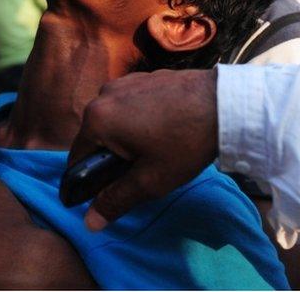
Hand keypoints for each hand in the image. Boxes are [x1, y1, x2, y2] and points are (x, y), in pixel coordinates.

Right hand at [68, 68, 218, 230]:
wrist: (223, 102)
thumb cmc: (183, 144)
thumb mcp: (149, 181)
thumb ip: (115, 200)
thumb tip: (88, 223)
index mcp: (97, 119)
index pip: (77, 157)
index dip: (89, 179)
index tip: (111, 189)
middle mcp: (103, 94)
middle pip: (95, 136)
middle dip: (111, 156)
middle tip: (141, 171)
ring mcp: (123, 81)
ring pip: (113, 118)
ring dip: (124, 136)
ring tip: (155, 147)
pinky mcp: (142, 76)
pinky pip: (129, 103)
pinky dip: (137, 117)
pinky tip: (163, 126)